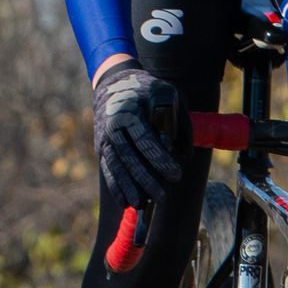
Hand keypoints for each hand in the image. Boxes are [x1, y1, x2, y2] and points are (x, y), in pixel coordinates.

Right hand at [92, 59, 187, 206]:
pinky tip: (125, 203)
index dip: (160, 159)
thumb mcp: (169, 95)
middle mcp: (114, 126)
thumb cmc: (148, 90)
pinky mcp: (101, 147)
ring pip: (116, 166)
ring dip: (128, 188)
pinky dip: (116, 186)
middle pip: (130, 158)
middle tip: (162, 198)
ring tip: (142, 205)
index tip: (176, 175)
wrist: (113, 82)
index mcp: (131, 111)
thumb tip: (186, 155)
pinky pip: (109, 169)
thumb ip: (180, 123)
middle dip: (146, 180)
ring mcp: (105, 138)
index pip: (145, 139)